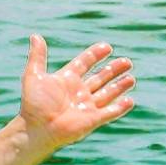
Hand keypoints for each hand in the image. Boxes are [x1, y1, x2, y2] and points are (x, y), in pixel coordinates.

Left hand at [15, 36, 135, 149]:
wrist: (37, 128)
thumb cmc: (33, 104)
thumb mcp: (34, 75)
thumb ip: (37, 56)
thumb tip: (35, 36)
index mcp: (67, 79)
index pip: (85, 63)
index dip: (95, 55)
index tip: (107, 47)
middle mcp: (79, 91)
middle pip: (100, 78)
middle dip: (113, 70)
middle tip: (127, 61)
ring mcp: (86, 106)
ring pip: (108, 93)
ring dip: (119, 86)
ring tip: (131, 78)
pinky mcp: (92, 120)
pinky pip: (110, 112)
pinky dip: (120, 107)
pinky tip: (130, 100)